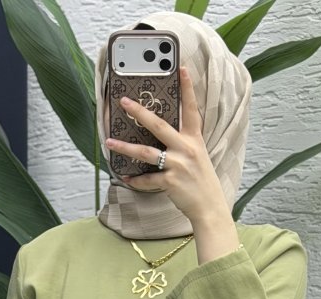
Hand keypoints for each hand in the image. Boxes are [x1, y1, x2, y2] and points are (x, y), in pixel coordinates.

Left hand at [104, 65, 229, 224]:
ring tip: (109, 143)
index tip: (181, 68)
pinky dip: (135, 180)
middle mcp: (186, 148)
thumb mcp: (198, 157)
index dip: (187, 88)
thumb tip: (162, 136)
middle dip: (139, 112)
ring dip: (125, 148)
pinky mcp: (171, 181)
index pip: (191, 109)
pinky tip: (125, 178)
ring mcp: (178, 164)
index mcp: (194, 139)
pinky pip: (147, 179)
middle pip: (159, 125)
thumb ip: (183, 144)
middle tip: (124, 102)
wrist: (210, 208)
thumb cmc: (202, 183)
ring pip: (146, 152)